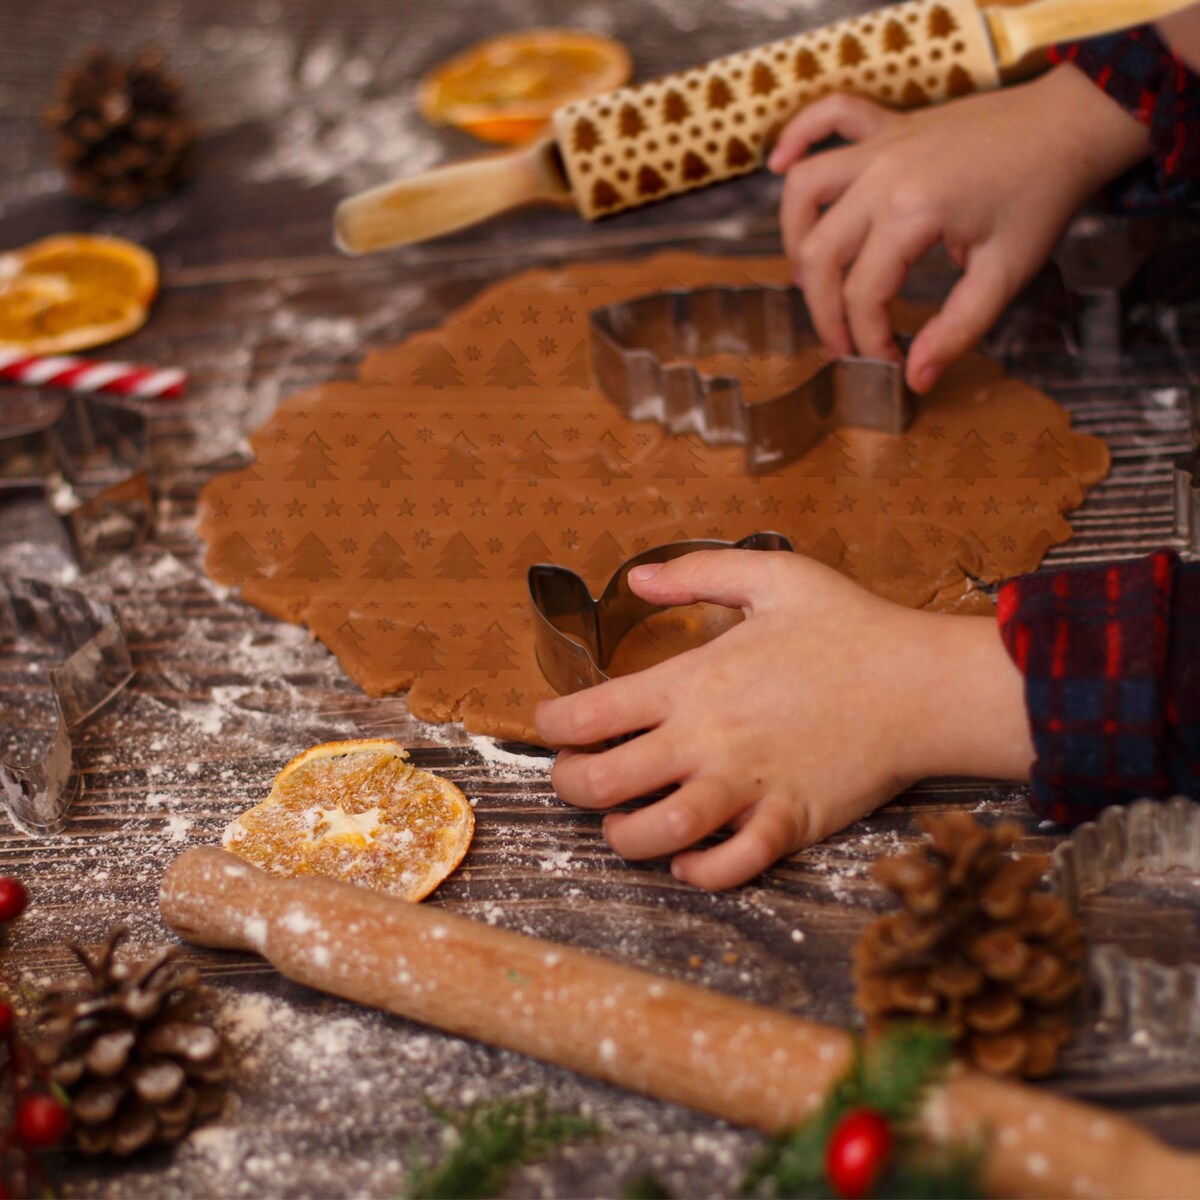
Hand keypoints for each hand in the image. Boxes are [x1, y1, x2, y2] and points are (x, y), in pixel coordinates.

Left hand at [535, 551, 1032, 890]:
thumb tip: (636, 577)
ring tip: (622, 823)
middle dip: (569, 786)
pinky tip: (685, 860)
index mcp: (693, 681)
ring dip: (621, 837)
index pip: (588, 715)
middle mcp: (707, 740)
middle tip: (574, 778)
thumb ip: (696, 574)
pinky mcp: (787, 822)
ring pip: (653, 835)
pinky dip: (696, 872)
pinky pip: (728, 867)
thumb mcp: (772, 575)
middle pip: (602, 784)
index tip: (552, 725)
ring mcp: (746, 787)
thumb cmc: (850, 627)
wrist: (924, 685)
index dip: (551, 725)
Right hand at [767, 65, 1149, 392]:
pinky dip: (798, 136)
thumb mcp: (1006, 275)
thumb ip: (958, 331)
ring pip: (805, 191)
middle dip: (824, 311)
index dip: (867, 340)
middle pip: (820, 254)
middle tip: (845, 344)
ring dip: (796, 238)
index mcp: (913, 213)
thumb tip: (917, 378)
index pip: (862, 294)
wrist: (1069, 126)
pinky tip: (780, 165)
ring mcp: (881, 144)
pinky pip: (828, 117)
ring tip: (813, 279)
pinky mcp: (887, 126)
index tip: (887, 364)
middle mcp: (883, 175)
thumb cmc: (1041, 197)